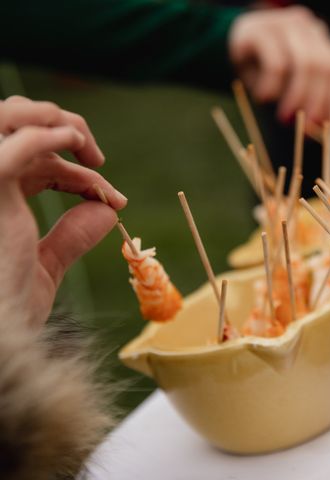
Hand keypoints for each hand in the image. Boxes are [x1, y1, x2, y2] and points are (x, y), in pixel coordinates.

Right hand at [0, 96, 126, 329]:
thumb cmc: (7, 310)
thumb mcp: (43, 267)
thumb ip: (71, 237)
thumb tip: (109, 211)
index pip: (33, 165)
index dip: (75, 173)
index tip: (113, 197)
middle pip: (15, 127)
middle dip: (60, 128)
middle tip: (97, 158)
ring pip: (9, 118)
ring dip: (51, 118)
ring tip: (83, 139)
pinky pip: (14, 145)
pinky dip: (46, 135)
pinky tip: (75, 141)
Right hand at [229, 6, 329, 131]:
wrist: (229, 47)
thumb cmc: (266, 72)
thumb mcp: (292, 86)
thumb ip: (315, 99)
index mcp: (322, 42)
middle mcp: (309, 29)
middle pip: (326, 67)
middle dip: (318, 103)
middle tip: (306, 129)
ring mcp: (285, 25)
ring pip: (305, 65)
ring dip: (297, 97)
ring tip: (284, 118)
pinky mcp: (260, 30)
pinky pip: (276, 64)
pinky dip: (272, 87)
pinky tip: (263, 98)